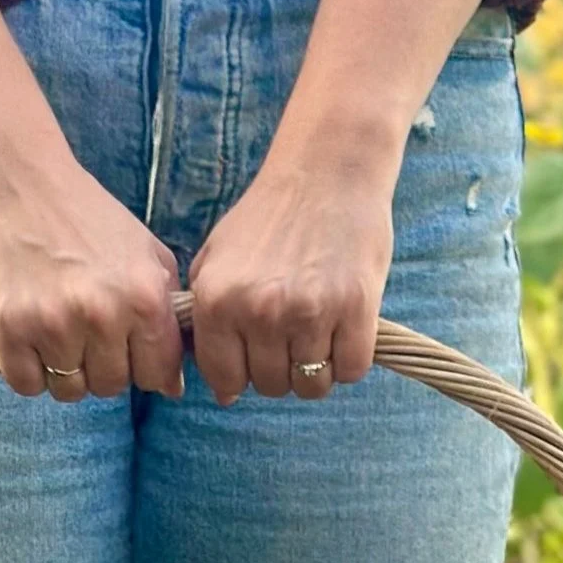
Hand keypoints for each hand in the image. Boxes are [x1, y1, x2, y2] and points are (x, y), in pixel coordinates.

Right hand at [0, 139, 184, 402]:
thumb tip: (175, 385)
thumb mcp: (144, 252)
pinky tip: (28, 336)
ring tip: (54, 329)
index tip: (125, 349)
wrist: (14, 180)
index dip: (142, 367)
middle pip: (111, 386)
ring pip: (69, 390)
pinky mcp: (8, 329)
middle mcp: (102, 314)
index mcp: (144, 296)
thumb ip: (166, 311)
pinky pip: (27, 385)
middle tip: (82, 330)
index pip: (157, 375)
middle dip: (100, 366)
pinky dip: (28, 370)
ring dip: (63, 370)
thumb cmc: (83, 215)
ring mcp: (53, 324)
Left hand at [186, 132, 395, 403]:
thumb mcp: (216, 259)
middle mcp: (258, 310)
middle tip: (292, 338)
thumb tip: (222, 390)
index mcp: (217, 300)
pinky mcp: (356, 308)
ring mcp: (308, 311)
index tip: (255, 360)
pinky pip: (352, 370)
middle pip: (271, 385)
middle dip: (281, 370)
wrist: (328, 172)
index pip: (225, 379)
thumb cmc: (270, 216)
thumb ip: (207, 319)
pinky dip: (350, 360)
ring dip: (318, 369)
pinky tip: (345, 331)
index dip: (241, 377)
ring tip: (319, 334)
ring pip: (312, 385)